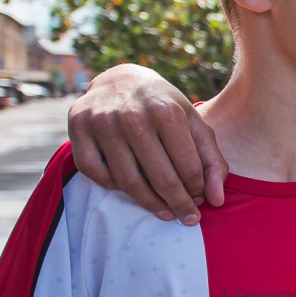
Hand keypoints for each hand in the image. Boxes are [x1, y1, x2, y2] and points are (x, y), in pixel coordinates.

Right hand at [69, 65, 227, 223]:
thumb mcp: (193, 124)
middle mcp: (133, 117)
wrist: (120, 78)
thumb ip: (212, 160)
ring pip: (127, 182)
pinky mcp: (78, 128)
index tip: (200, 201)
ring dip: (149, 203)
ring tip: (165, 211)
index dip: (197, 191)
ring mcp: (102, 122)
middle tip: (187, 217)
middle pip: (161, 179)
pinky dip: (112, 187)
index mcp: (167, 113)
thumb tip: (217, 200)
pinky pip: (95, 173)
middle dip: (178, 204)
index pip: (189, 168)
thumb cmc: (163, 106)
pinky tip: (129, 189)